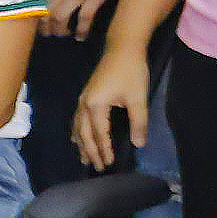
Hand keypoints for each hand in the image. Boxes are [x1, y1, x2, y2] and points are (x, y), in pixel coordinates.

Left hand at [47, 0, 133, 37]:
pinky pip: (84, 18)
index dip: (39, 14)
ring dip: (61, 30)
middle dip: (46, 26)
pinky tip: (81, 36)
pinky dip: (82, 30)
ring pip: (61, 17)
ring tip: (65, 34)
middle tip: (50, 34)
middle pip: (48, 11)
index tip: (40, 23)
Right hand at [74, 44, 152, 170]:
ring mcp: (83, 100)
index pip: (99, 134)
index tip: (110, 165)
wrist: (122, 48)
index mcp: (95, 105)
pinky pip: (78, 120)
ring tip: (85, 159)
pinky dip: (78, 133)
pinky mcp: (86, 96)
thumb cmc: (131, 72)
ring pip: (78, 128)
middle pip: (85, 134)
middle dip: (92, 152)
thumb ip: (138, 122)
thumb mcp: (138, 98)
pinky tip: (78, 138)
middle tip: (99, 168)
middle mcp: (84, 104)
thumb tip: (139, 144)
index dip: (104, 150)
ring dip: (82, 145)